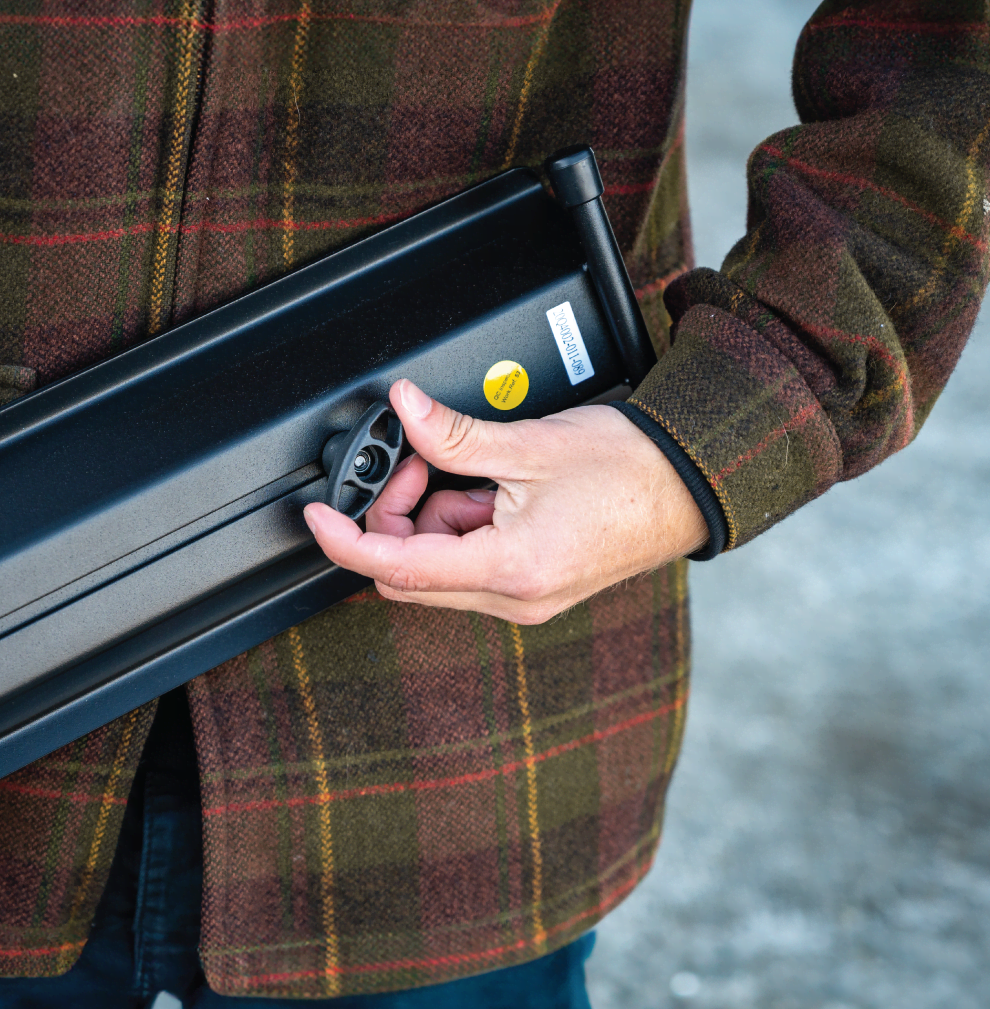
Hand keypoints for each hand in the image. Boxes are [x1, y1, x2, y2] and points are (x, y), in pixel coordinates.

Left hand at [304, 379, 708, 622]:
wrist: (691, 485)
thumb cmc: (631, 469)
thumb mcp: (529, 442)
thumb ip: (454, 434)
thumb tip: (406, 409)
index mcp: (511, 569)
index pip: (398, 568)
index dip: (344, 542)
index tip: (317, 517)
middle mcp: (515, 599)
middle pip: (411, 573)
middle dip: (397, 518)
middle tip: (421, 464)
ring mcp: (526, 599)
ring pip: (440, 570)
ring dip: (435, 520)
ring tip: (476, 472)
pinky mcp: (535, 588)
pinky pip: (472, 566)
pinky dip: (465, 527)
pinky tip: (494, 492)